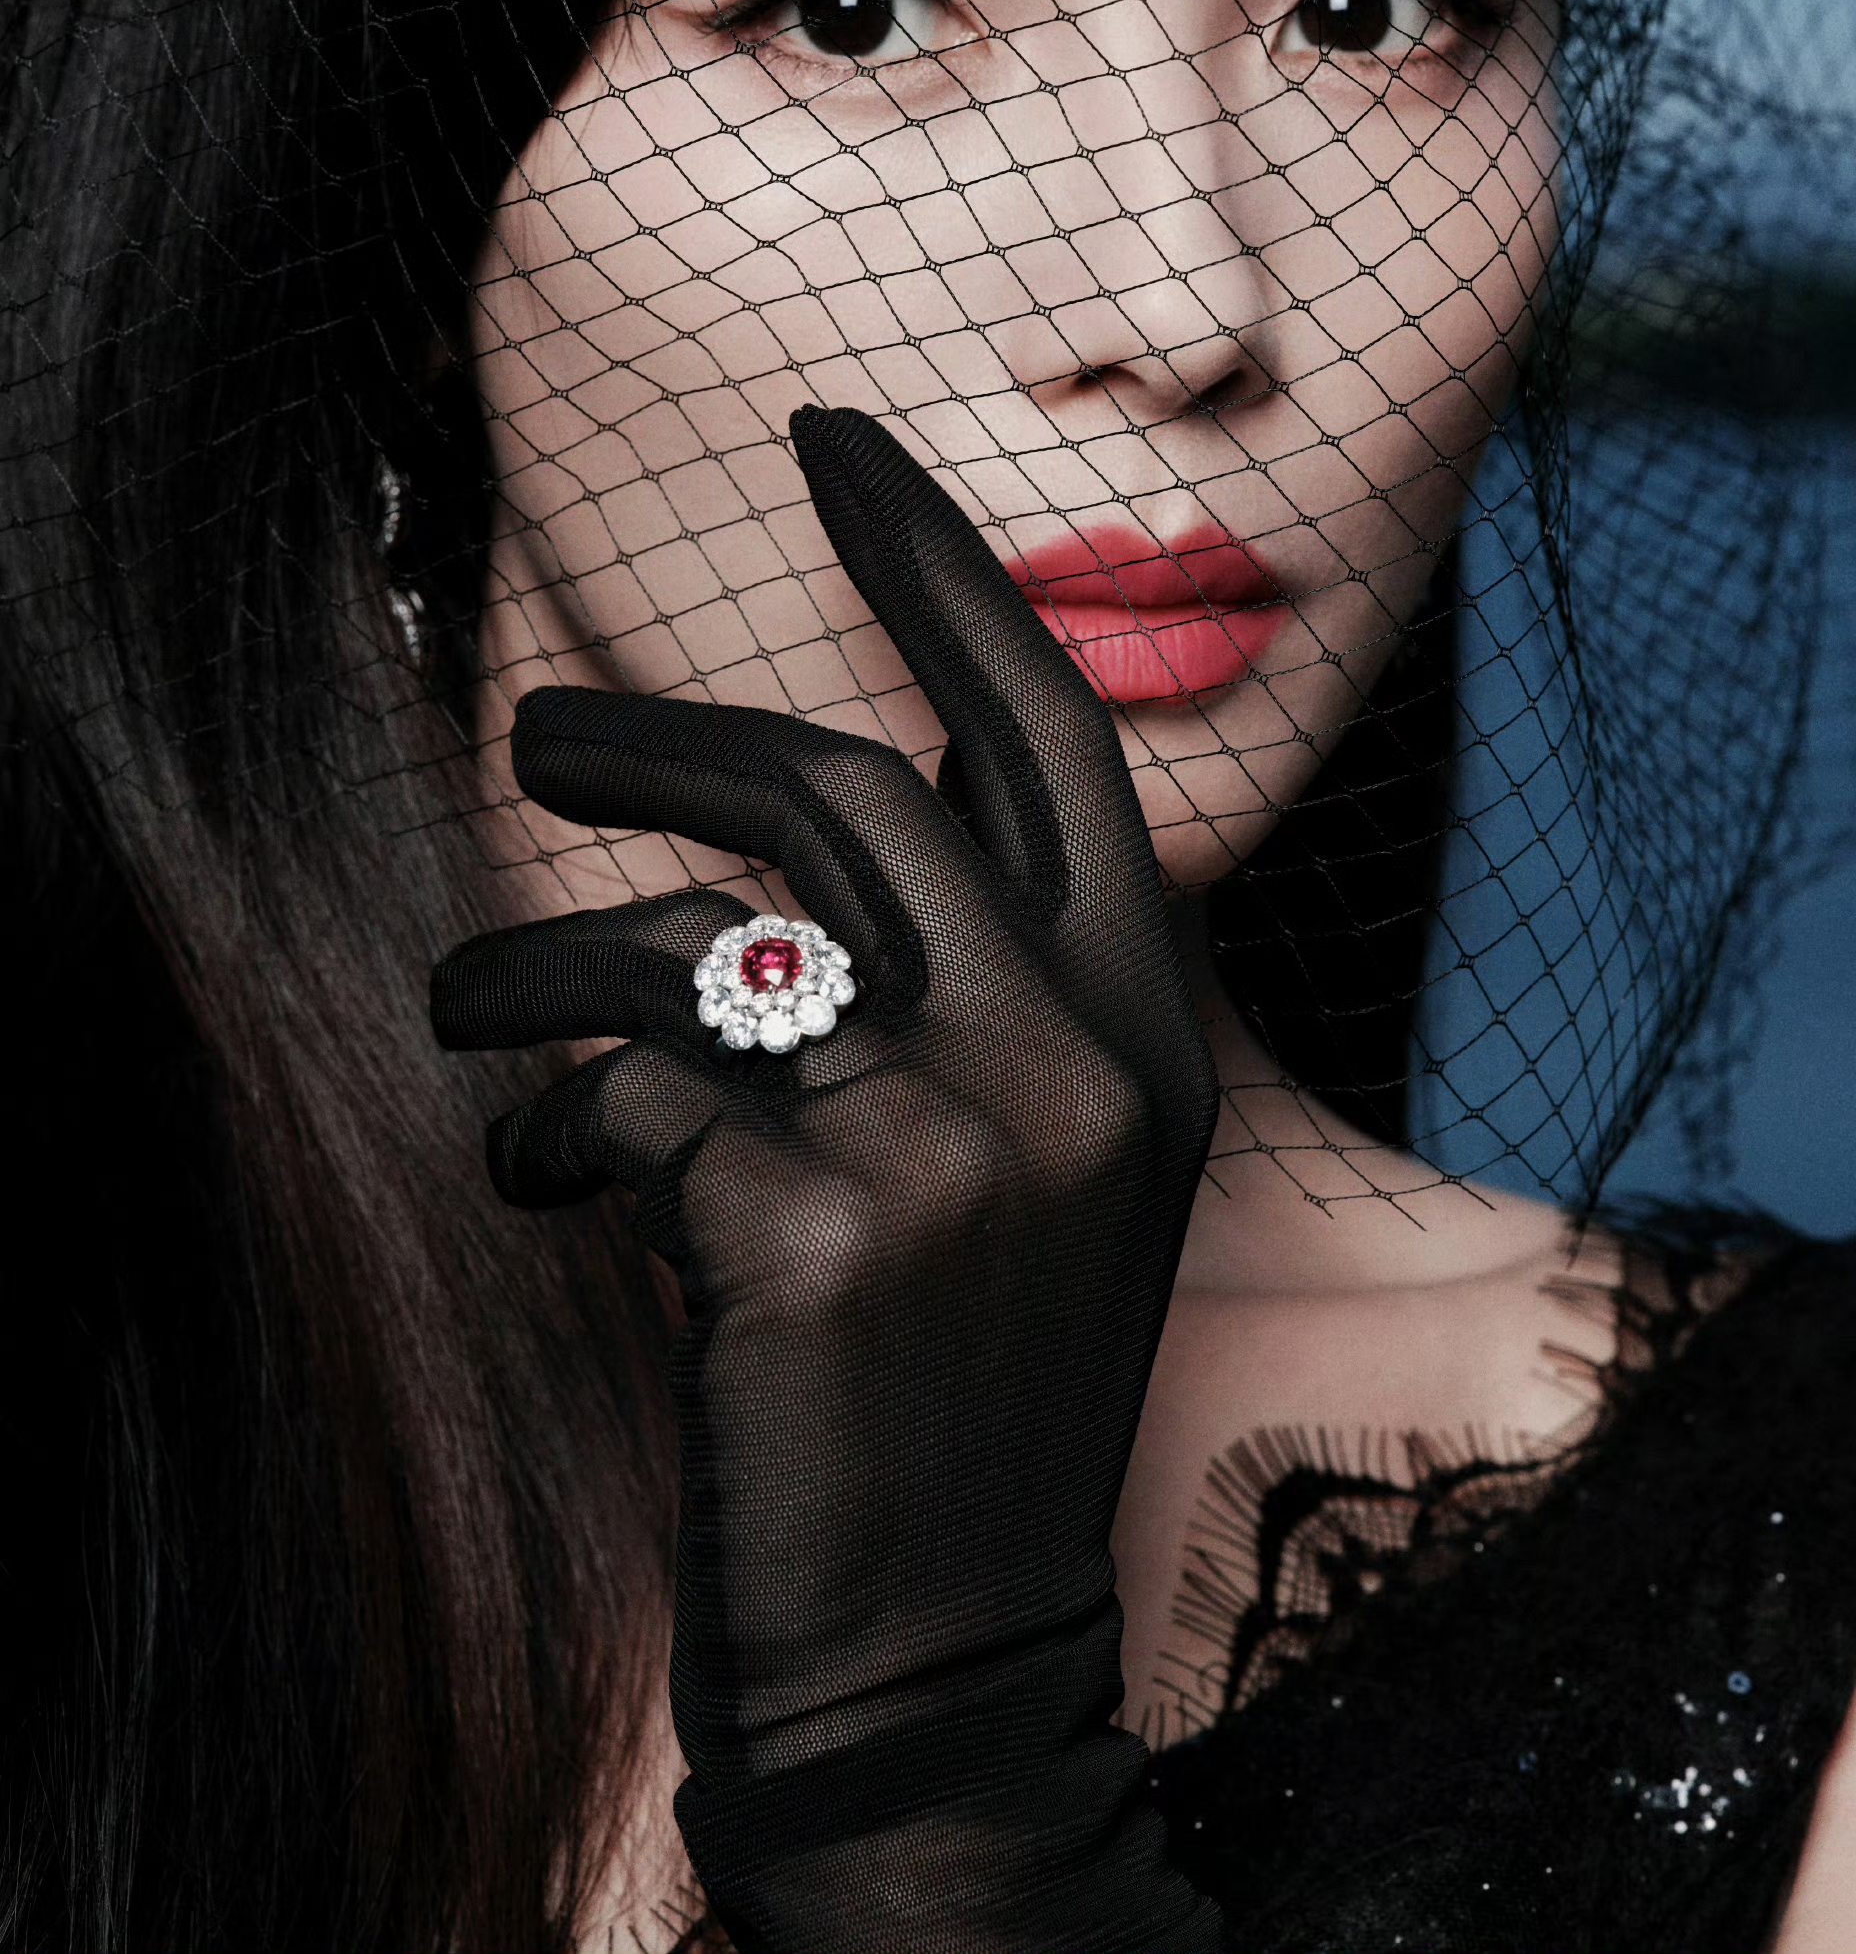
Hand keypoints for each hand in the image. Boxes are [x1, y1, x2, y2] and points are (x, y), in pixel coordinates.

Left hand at [433, 407, 1220, 1952]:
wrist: (949, 1662)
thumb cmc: (958, 1381)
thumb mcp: (1033, 1160)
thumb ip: (966, 982)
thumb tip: (810, 824)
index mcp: (1146, 1017)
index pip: (1047, 722)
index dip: (930, 559)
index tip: (830, 436)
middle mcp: (1082, 1055)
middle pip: (838, 787)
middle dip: (655, 735)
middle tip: (533, 731)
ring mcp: (962, 1143)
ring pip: (687, 942)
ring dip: (534, 957)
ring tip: (466, 1001)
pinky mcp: (818, 1233)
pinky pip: (618, 1094)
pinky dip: (535, 1125)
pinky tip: (531, 1186)